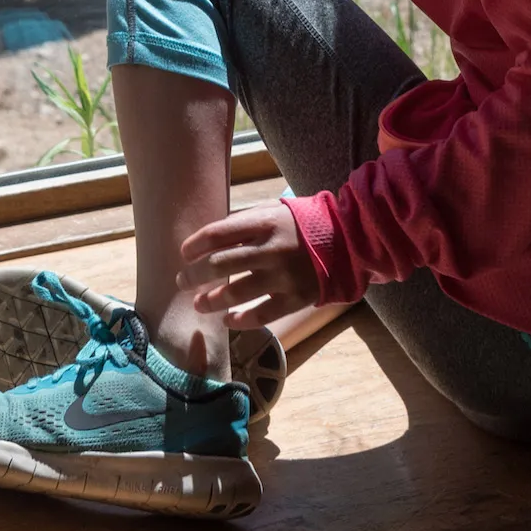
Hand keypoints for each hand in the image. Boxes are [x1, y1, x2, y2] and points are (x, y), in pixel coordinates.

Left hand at [179, 202, 321, 328]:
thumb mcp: (275, 210)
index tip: (184, 253)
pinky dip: (240, 320)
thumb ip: (245, 221)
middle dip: (194, 275)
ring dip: (211, 300)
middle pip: (219, 265)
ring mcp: (283, 276)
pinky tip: (228, 320)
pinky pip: (261, 315)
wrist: (348, 240)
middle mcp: (270, 250)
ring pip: (235, 293)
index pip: (217, 233)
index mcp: (264, 223)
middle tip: (182, 281)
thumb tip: (211, 237)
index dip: (195, 245)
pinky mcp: (295, 298)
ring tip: (198, 304)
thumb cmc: (304, 223)